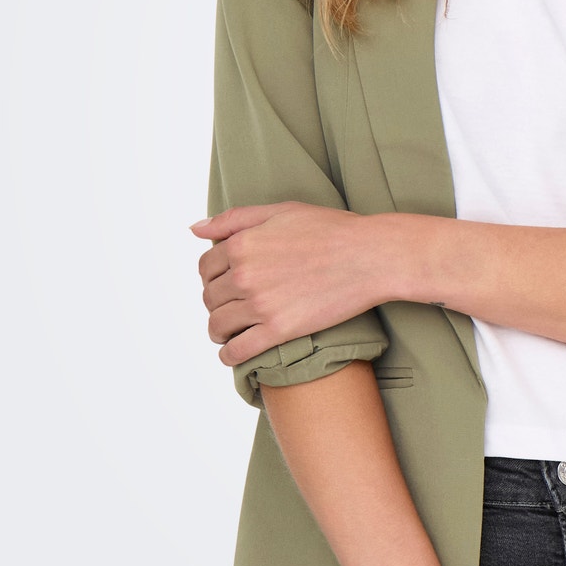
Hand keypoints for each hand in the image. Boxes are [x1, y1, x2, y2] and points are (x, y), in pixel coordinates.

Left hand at [189, 202, 383, 367]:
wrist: (371, 256)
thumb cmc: (331, 229)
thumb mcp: (281, 211)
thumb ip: (234, 218)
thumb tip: (195, 228)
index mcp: (242, 244)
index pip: (206, 266)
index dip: (212, 275)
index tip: (223, 282)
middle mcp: (245, 275)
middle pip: (210, 297)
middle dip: (216, 302)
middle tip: (230, 306)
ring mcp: (261, 305)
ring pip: (218, 324)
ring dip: (218, 330)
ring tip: (228, 331)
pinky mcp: (279, 330)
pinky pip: (238, 350)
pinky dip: (229, 354)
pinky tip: (233, 351)